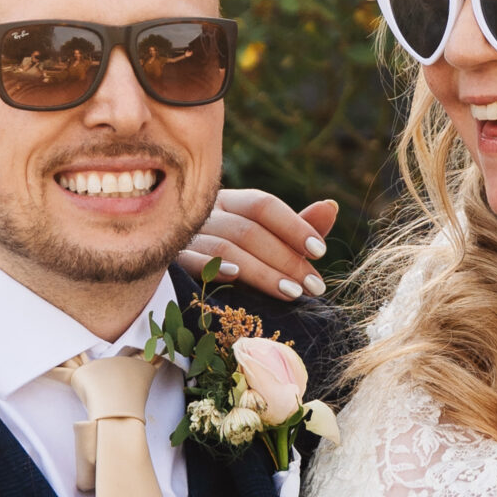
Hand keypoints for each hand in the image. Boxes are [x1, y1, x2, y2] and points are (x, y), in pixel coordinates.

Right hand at [179, 191, 338, 304]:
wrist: (165, 271)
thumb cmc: (227, 256)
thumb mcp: (263, 240)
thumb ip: (295, 227)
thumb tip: (331, 206)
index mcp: (229, 203)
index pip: (263, 205)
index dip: (294, 225)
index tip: (320, 250)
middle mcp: (206, 214)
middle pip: (249, 229)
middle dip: (286, 258)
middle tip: (314, 285)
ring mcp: (184, 236)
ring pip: (226, 246)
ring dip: (262, 270)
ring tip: (292, 292)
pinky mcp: (168, 260)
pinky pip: (190, 260)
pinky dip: (214, 267)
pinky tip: (236, 278)